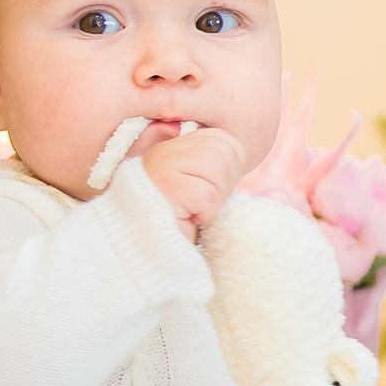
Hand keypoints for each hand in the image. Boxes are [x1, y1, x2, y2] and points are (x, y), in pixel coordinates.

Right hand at [142, 124, 243, 238]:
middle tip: (204, 202)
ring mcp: (165, 166)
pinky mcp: (168, 187)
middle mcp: (167, 151)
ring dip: (215, 198)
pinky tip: (190, 217)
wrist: (148, 246)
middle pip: (225, 153)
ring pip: (220, 171)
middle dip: (225, 183)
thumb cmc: (174, 219)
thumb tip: (238, 161)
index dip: (230, 165)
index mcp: (175, 147)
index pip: (221, 138)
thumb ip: (210, 165)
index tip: (212, 187)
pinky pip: (209, 195)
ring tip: (195, 209)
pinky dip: (207, 212)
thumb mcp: (193, 183)